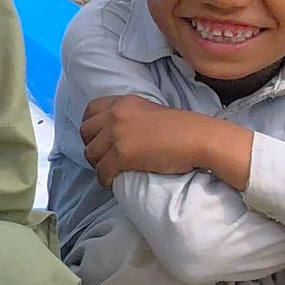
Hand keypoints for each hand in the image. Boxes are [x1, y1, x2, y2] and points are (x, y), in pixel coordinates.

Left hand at [81, 93, 248, 189]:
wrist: (199, 139)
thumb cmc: (184, 128)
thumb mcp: (151, 111)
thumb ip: (133, 117)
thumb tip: (123, 133)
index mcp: (123, 102)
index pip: (91, 110)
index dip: (92, 126)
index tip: (98, 138)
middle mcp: (115, 115)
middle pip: (86, 132)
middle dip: (92, 145)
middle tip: (103, 157)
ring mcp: (116, 134)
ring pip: (91, 153)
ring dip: (98, 164)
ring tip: (109, 170)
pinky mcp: (121, 155)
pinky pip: (102, 170)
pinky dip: (104, 178)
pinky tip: (111, 182)